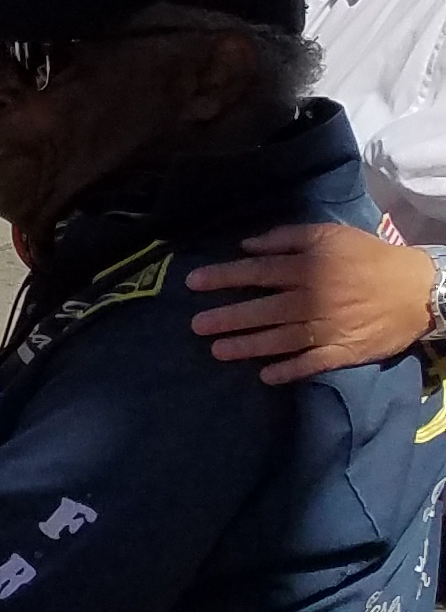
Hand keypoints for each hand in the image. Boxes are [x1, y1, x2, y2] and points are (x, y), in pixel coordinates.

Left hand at [189, 221, 437, 380]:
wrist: (419, 290)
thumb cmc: (369, 258)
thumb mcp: (331, 235)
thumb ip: (288, 237)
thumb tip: (247, 245)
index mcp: (309, 268)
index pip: (257, 272)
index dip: (223, 277)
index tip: (193, 283)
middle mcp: (313, 299)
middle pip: (262, 309)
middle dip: (227, 318)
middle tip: (196, 325)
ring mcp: (328, 329)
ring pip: (280, 339)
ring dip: (246, 346)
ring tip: (217, 351)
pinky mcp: (343, 352)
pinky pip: (311, 364)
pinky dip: (289, 371)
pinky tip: (265, 376)